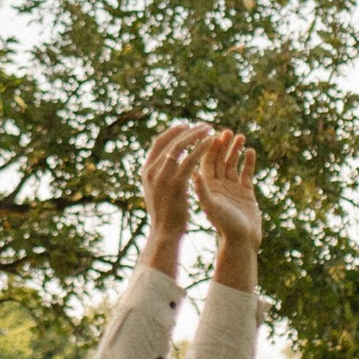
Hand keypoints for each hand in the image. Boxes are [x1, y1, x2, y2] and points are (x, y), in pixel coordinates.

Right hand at [140, 120, 207, 256]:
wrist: (164, 233)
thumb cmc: (164, 214)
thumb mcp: (156, 191)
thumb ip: (159, 175)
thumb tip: (166, 161)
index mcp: (146, 171)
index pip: (159, 143)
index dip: (173, 132)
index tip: (186, 126)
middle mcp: (152, 170)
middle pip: (170, 141)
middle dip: (188, 130)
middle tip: (203, 125)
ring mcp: (163, 176)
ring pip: (180, 147)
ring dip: (196, 135)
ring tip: (210, 129)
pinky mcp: (176, 183)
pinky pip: (190, 159)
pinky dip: (201, 148)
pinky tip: (212, 142)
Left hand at [192, 129, 261, 276]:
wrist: (242, 242)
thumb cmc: (224, 226)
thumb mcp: (211, 206)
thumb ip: (202, 189)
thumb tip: (192, 172)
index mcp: (207, 187)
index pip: (205, 162)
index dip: (208, 147)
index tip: (212, 133)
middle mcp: (218, 186)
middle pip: (219, 160)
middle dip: (222, 145)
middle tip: (227, 131)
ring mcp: (232, 188)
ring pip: (233, 164)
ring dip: (235, 150)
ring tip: (240, 136)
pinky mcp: (246, 193)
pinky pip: (246, 173)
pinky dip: (249, 162)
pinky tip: (251, 151)